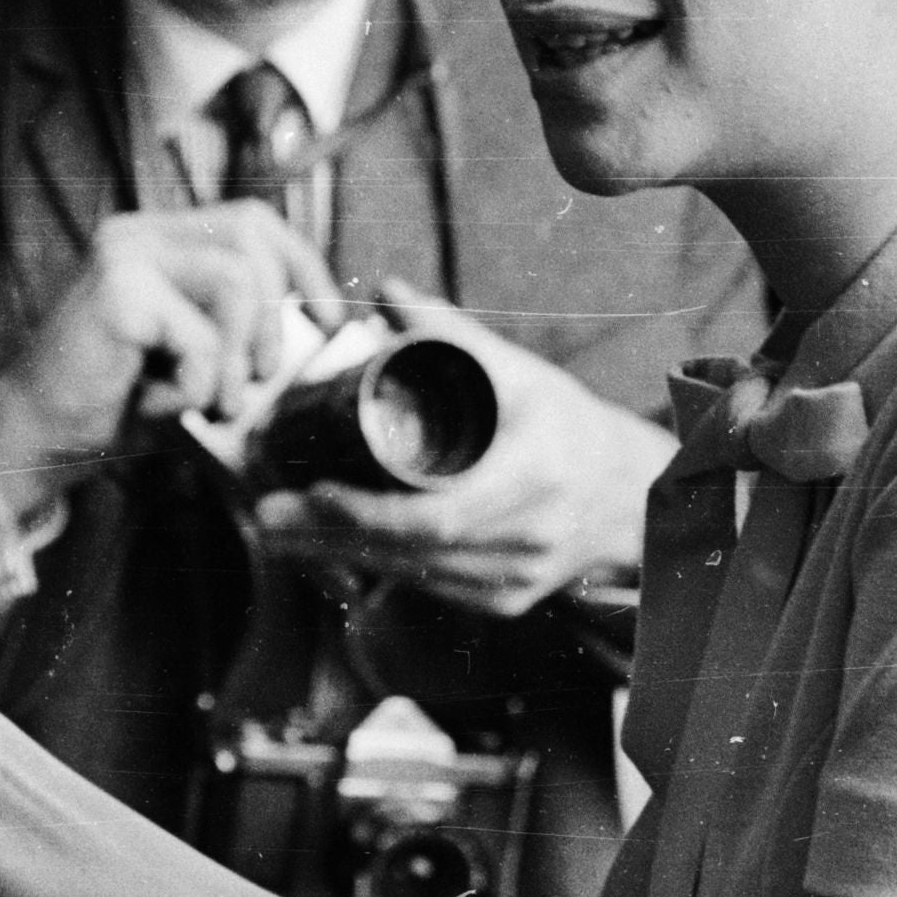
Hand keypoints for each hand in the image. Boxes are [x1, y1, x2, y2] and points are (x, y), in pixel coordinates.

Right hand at [0, 202, 342, 478]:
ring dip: (235, 358)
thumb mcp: (194, 357)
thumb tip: (324, 318)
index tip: (331, 320)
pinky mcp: (116, 291)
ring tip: (204, 398)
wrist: (33, 437)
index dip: (304, 264)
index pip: (253, 220)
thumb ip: (242, 327)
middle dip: (274, 313)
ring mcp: (125, 255)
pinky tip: (157, 401)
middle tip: (257, 377)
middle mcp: (140, 234)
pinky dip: (195, 384)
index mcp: (159, 240)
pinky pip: (201, 335)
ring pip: (237, 281)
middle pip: (252, 234)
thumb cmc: (116, 403)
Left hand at [252, 281, 667, 617]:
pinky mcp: (506, 603)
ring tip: (279, 531)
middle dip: (331, 534)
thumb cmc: (564, 424)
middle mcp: (530, 538)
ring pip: (415, 577)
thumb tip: (385, 292)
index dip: (373, 511)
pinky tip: (328, 553)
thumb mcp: (519, 372)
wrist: (628, 493)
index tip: (316, 489)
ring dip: (340, 556)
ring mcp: (518, 581)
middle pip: (415, 550)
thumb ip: (450, 333)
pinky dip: (376, 571)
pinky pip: (430, 590)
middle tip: (267, 512)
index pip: (442, 513)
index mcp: (537, 476)